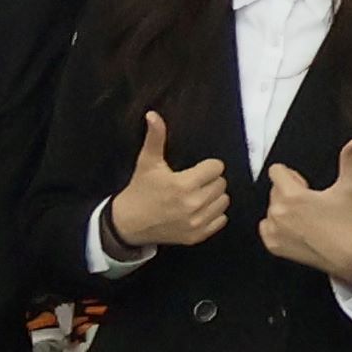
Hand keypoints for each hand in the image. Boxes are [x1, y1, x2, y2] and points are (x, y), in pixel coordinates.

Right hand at [111, 108, 233, 254]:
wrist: (128, 224)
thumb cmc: (140, 191)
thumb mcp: (147, 163)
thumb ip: (155, 138)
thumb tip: (153, 115)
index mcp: (183, 185)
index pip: (216, 168)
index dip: (207, 166)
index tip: (195, 169)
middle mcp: (193, 205)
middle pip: (221, 184)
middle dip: (210, 181)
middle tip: (194, 182)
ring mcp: (196, 223)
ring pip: (224, 202)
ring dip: (214, 197)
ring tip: (196, 195)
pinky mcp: (196, 236)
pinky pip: (221, 220)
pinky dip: (213, 214)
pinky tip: (199, 210)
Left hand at [261, 139, 351, 290]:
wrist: (349, 255)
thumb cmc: (349, 222)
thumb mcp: (350, 187)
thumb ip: (348, 160)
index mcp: (293, 195)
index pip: (276, 171)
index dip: (292, 175)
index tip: (304, 184)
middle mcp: (279, 212)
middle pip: (274, 190)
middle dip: (289, 192)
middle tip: (310, 202)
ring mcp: (274, 230)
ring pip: (271, 209)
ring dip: (283, 209)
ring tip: (305, 218)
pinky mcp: (274, 246)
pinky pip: (266, 228)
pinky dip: (278, 227)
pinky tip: (297, 229)